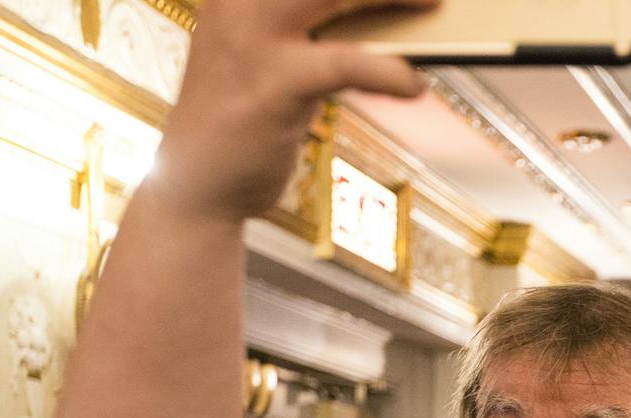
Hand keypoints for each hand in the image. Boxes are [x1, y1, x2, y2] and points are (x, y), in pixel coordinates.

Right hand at [153, 0, 434, 222]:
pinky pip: (349, 63)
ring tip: (434, 4)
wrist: (195, 187)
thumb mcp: (267, 59)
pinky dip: (389, 73)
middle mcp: (240, 0)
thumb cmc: (242, 122)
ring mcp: (253, 37)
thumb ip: (312, 31)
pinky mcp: (275, 82)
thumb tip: (383, 15)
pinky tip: (412, 84)